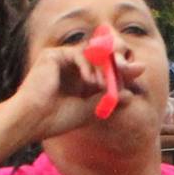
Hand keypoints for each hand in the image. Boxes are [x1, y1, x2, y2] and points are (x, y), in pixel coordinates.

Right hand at [8, 44, 141, 142]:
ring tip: (102, 85)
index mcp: (79, 78)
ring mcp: (61, 59)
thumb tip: (131, 95)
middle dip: (118, 63)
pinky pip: (78, 53)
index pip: (104, 68)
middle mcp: (70, 66)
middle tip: (132, 68)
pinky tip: (90, 81)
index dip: (121, 69)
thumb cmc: (57, 118)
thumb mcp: (91, 109)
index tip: (138, 70)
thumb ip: (108, 99)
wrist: (34, 120)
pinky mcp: (52, 55)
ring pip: (91, 54)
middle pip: (100, 56)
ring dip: (103, 68)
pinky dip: (88, 66)